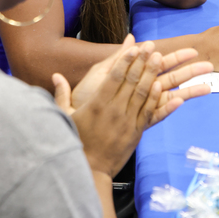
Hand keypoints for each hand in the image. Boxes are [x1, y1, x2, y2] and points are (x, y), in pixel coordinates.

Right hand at [53, 37, 212, 176]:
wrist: (90, 170)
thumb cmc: (76, 141)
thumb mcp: (65, 117)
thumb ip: (62, 94)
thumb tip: (55, 75)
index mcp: (97, 104)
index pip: (114, 77)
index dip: (125, 60)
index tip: (134, 47)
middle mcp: (114, 111)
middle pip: (131, 82)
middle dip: (142, 62)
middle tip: (151, 47)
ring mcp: (127, 122)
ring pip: (143, 94)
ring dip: (152, 75)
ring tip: (160, 59)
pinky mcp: (136, 133)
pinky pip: (149, 112)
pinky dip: (157, 99)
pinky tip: (163, 87)